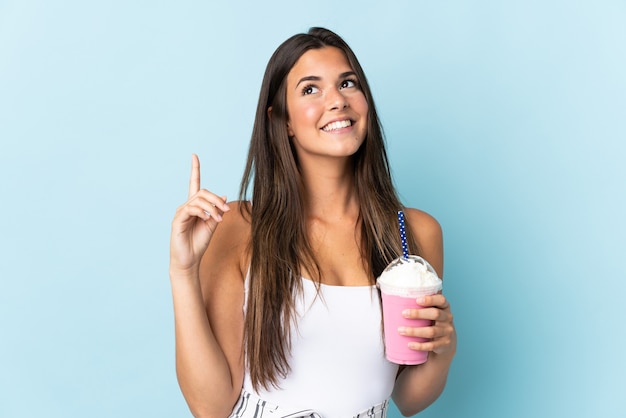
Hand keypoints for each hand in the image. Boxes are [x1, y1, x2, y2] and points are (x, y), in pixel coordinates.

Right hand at [169, 154, 229, 274]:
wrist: (189, 260)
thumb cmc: (199, 243)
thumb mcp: (213, 225)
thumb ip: (217, 211)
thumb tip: (225, 196)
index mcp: (195, 206)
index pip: (194, 184)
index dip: (194, 169)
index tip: (194, 156)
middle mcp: (186, 206)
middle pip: (202, 192)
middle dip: (216, 199)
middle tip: (226, 210)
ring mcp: (181, 213)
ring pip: (198, 199)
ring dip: (212, 207)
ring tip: (218, 218)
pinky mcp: (177, 220)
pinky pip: (191, 209)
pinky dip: (202, 211)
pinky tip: (208, 218)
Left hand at [399, 294, 455, 355]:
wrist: (447, 341)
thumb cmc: (434, 321)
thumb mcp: (432, 311)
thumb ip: (421, 305)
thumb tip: (394, 298)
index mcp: (444, 307)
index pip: (441, 300)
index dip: (430, 299)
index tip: (417, 300)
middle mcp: (448, 318)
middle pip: (435, 314)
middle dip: (418, 314)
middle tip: (403, 314)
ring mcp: (447, 332)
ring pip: (431, 331)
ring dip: (415, 331)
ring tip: (401, 330)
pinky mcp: (444, 344)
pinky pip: (431, 345)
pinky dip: (420, 345)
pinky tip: (410, 344)